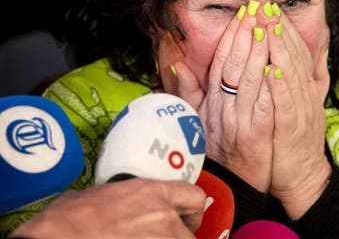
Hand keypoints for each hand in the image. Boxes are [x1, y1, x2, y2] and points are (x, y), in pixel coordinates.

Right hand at [10, 178, 205, 238]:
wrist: (56, 237)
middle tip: (162, 238)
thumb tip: (113, 202)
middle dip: (178, 236)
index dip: (191, 211)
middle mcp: (164, 215)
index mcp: (151, 192)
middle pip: (189, 231)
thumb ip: (121, 197)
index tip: (186, 218)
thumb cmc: (66, 221)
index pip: (193, 196)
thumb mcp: (98, 194)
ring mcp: (162, 238)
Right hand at [161, 1, 274, 192]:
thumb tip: (177, 63)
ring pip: (249, 80)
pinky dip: (271, 84)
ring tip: (268, 27)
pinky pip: (265, 104)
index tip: (241, 15)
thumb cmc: (219, 149)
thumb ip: (189, 93)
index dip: (230, 37)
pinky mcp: (258, 136)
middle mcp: (224, 109)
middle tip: (256, 10)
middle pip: (234, 66)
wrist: (234, 187)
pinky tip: (278, 64)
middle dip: (245, 35)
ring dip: (259, 51)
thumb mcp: (197, 121)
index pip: (220, 63)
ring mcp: (241, 122)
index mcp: (211, 103)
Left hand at [261, 4, 331, 219]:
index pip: (297, 50)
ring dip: (279, 51)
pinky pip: (285, 104)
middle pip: (293, 57)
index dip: (285, 28)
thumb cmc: (300, 137)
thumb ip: (312, 70)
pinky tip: (271, 69)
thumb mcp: (309, 99)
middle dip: (280, 31)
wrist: (303, 173)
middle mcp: (306, 94)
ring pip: (290, 75)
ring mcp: (301, 111)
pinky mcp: (292, 130)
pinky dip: (279, 86)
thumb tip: (320, 40)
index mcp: (306, 85)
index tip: (271, 7)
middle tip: (266, 7)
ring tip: (268, 28)